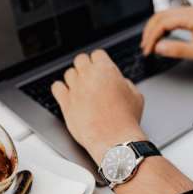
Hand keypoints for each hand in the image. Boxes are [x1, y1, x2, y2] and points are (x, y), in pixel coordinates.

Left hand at [51, 50, 145, 164]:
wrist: (114, 139)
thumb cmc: (126, 120)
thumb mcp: (136, 96)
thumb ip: (125, 83)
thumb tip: (120, 82)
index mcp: (106, 70)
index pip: (97, 54)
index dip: (99, 62)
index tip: (100, 69)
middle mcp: (88, 76)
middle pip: (80, 60)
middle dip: (85, 67)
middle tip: (90, 77)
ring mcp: (75, 88)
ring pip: (69, 73)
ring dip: (74, 79)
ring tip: (81, 89)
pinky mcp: (65, 102)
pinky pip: (56, 87)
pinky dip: (61, 89)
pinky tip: (67, 94)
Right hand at [141, 7, 192, 63]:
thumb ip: (178, 50)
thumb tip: (159, 47)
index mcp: (191, 17)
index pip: (161, 23)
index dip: (151, 38)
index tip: (148, 51)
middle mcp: (190, 11)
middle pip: (160, 16)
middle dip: (149, 32)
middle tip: (145, 47)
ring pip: (165, 15)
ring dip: (155, 28)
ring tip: (150, 43)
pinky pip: (173, 17)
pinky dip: (163, 26)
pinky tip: (162, 36)